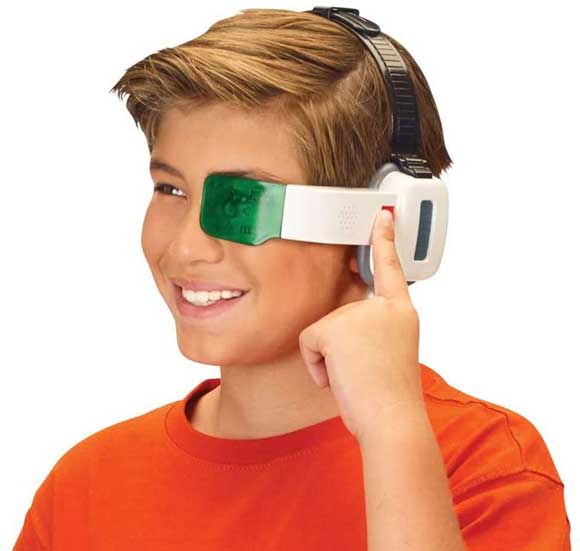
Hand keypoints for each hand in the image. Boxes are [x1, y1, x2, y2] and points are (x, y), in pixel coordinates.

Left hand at [298, 209, 422, 443]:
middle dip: (341, 347)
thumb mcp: (389, 354)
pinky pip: (309, 343)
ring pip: (322, 331)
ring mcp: (359, 314)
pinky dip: (316, 365)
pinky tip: (337, 377)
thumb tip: (343, 331)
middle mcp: (383, 307)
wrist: (392, 420)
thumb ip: (372, 331)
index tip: (382, 215)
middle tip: (365, 371)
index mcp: (401, 312)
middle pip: (339, 316)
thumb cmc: (390, 396)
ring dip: (329, 358)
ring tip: (354, 376)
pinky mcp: (335, 326)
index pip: (391, 268)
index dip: (385, 240)